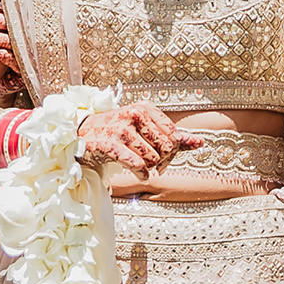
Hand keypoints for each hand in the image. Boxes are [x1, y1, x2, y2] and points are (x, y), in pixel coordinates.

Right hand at [75, 101, 196, 175]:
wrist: (82, 135)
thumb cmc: (117, 132)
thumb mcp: (146, 129)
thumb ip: (174, 136)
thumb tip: (201, 142)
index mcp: (146, 108)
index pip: (175, 135)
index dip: (174, 151)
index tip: (164, 157)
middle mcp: (135, 115)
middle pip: (167, 148)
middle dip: (163, 162)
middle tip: (153, 165)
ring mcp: (122, 129)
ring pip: (153, 159)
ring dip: (150, 169)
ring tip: (141, 167)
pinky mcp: (110, 145)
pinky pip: (138, 165)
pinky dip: (142, 174)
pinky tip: (139, 175)